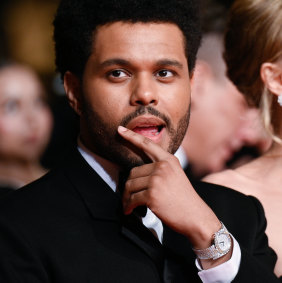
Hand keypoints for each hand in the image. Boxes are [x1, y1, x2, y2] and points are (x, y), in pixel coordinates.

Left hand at [118, 126, 219, 246]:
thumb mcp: (175, 176)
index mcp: (168, 160)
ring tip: (129, 205)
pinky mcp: (152, 194)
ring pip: (129, 186)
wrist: (196, 217)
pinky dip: (128, 206)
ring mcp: (157, 180)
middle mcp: (162, 166)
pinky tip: (130, 211)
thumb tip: (135, 173)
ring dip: (127, 198)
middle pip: (132, 172)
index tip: (120, 130)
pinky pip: (132, 199)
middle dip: (128, 187)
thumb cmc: (183, 199)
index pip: (147, 144)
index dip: (131, 136)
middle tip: (129, 198)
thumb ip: (159, 169)